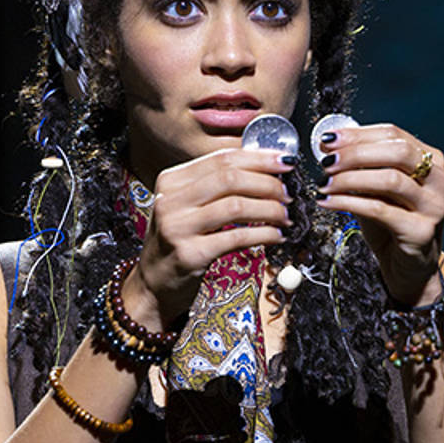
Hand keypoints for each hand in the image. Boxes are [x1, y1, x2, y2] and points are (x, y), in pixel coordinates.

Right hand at [127, 148, 294, 328]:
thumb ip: (216, 186)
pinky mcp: (190, 254)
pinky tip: (276, 236)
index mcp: (172, 179)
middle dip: (268, 183)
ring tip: (285, 216)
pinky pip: (237, 238)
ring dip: (270, 209)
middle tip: (289, 193)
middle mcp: (171, 199)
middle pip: (230, 177)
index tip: (285, 163)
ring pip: (236, 206)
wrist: (154, 284)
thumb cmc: (179, 241)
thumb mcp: (187, 205)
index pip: (222, 158)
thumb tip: (265, 167)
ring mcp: (177, 227)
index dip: (259, 158)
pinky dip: (264, 235)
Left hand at [316, 124, 443, 306]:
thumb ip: (362, 166)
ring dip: (350, 178)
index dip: (358, 134)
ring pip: (390, 179)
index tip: (328, 139)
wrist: (410, 268)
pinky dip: (350, 203)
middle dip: (355, 153)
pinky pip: (380, 210)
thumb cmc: (393, 224)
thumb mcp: (378, 188)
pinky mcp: (422, 231)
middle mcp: (440, 180)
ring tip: (324, 183)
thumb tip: (329, 144)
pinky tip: (329, 202)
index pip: (394, 135)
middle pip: (397, 152)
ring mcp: (435, 206)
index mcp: (433, 160)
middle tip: (327, 160)